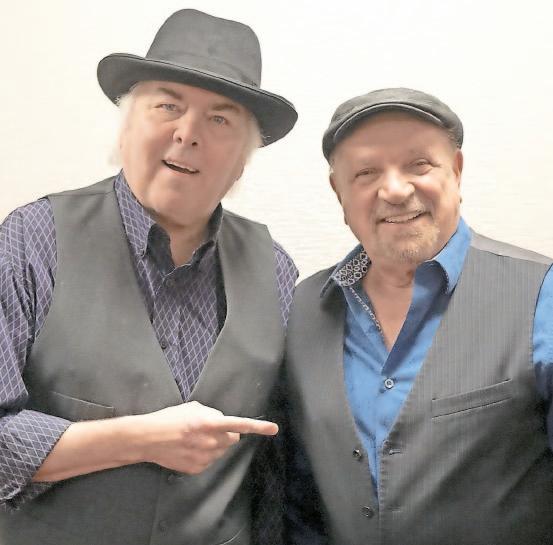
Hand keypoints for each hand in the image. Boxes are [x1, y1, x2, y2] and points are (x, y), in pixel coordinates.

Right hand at [138, 401, 277, 473]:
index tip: (274, 429)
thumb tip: (222, 420)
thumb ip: (212, 413)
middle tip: (210, 429)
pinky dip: (205, 455)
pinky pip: (210, 460)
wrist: (148, 438)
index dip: (258, 427)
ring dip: (215, 444)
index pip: (239, 424)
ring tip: (195, 439)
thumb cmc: (170, 418)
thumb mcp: (193, 408)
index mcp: (209, 422)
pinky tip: (189, 449)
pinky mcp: (197, 468)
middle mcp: (210, 441)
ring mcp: (204, 457)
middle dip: (227, 434)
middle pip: (232, 439)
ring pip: (221, 450)